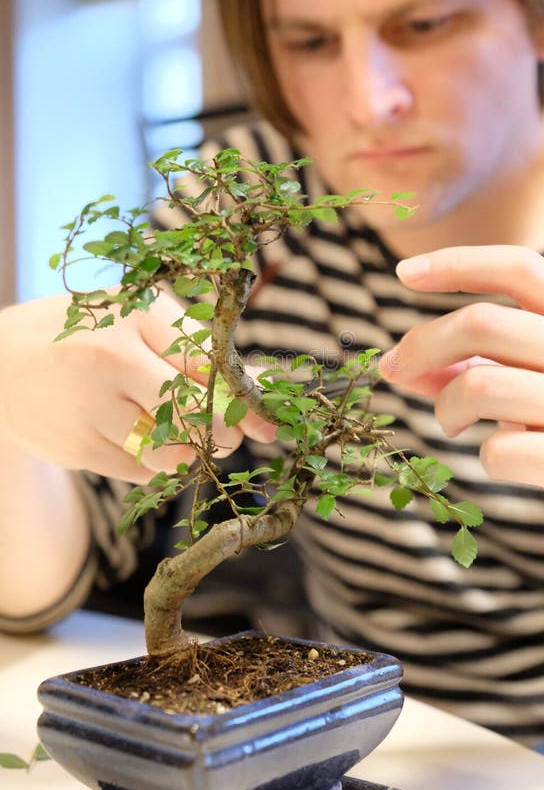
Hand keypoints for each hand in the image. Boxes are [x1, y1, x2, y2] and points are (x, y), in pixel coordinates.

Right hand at [0, 292, 275, 484]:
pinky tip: (142, 444)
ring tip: (190, 442)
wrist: (0, 361)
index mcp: (137, 316)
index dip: (247, 400)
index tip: (269, 422)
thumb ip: (196, 346)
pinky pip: (141, 473)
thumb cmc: (87, 333)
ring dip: (193, 455)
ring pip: (172, 453)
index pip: (210, 366)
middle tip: (230, 435)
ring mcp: (92, 406)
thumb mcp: (137, 318)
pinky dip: (155, 466)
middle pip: (197, 413)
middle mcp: (114, 359)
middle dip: (225, 433)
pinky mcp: (78, 448)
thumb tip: (265, 382)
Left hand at [379, 245, 543, 547]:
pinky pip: (500, 450)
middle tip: (396, 368)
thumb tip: (399, 365)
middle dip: (422, 345)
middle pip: (483, 322)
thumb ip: (478, 367)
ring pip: (479, 386)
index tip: (403, 272)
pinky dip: (484, 457)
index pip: (521, 270)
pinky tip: (501, 461)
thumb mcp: (541, 384)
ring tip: (451, 423)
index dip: (457, 263)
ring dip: (445, 407)